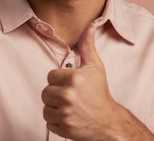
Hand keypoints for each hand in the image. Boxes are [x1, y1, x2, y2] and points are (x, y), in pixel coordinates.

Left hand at [41, 23, 117, 139]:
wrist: (108, 122)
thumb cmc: (100, 94)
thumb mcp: (95, 68)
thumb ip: (87, 46)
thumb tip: (89, 26)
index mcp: (74, 78)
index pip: (50, 76)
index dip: (60, 80)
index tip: (71, 84)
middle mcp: (68, 95)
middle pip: (45, 92)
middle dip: (56, 94)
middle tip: (71, 97)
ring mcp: (65, 113)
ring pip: (45, 108)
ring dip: (54, 109)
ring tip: (69, 107)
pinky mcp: (63, 128)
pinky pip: (48, 122)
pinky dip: (56, 122)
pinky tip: (69, 118)